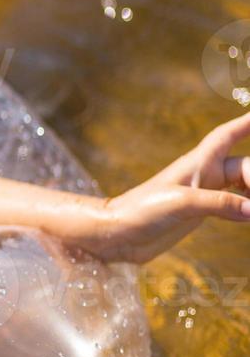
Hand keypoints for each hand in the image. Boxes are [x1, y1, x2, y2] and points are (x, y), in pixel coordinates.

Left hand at [70, 113, 249, 262]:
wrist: (118, 233)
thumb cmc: (142, 209)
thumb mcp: (183, 202)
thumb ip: (220, 204)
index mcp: (197, 163)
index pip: (226, 136)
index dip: (245, 124)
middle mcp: (204, 175)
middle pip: (245, 167)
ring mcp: (203, 194)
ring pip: (243, 187)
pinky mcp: (200, 213)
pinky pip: (235, 206)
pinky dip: (248, 210)